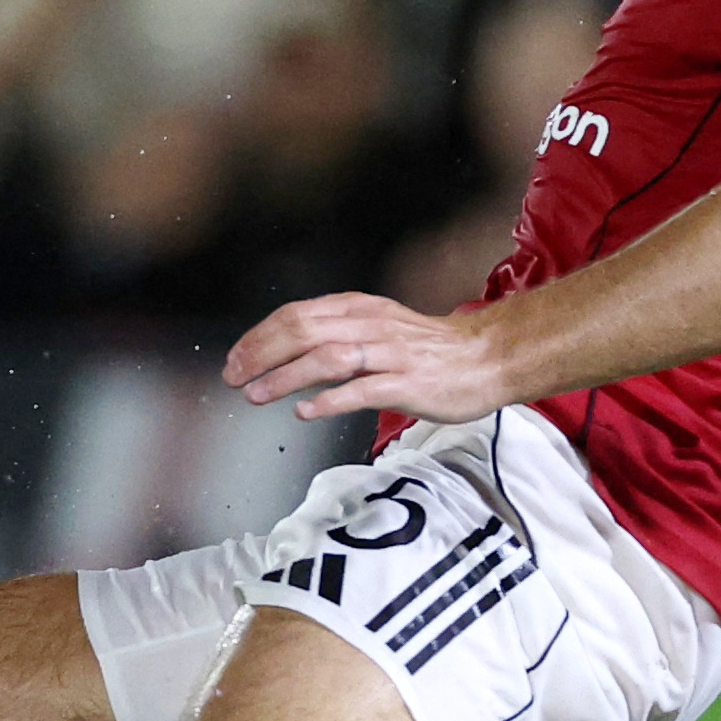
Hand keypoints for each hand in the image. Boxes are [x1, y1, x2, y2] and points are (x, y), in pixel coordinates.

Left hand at [224, 290, 512, 425]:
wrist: (486, 357)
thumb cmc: (428, 348)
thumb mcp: (377, 325)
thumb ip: (336, 332)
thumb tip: (287, 349)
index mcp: (358, 308)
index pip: (296, 315)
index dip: (260, 336)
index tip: (236, 357)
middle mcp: (370, 325)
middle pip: (303, 331)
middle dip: (261, 354)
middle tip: (234, 377)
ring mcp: (390, 354)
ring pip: (327, 358)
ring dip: (286, 377)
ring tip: (257, 394)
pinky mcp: (407, 384)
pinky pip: (362, 390)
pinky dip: (329, 400)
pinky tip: (305, 412)